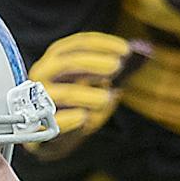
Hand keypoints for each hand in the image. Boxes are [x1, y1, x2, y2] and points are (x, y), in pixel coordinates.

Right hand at [26, 31, 148, 159]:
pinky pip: (57, 121)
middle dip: (95, 62)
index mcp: (56, 58)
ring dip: (90, 95)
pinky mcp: (35, 124)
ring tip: (105, 99)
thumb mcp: (96, 84)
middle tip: (117, 67)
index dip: (103, 44)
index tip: (125, 50)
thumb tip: (143, 50)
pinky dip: (73, 119)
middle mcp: (42, 75)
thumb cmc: (76, 104)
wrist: (50, 136)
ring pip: (65, 93)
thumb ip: (116, 69)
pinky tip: (83, 118)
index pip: (78, 44)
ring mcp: (36, 99)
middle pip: (69, 62)